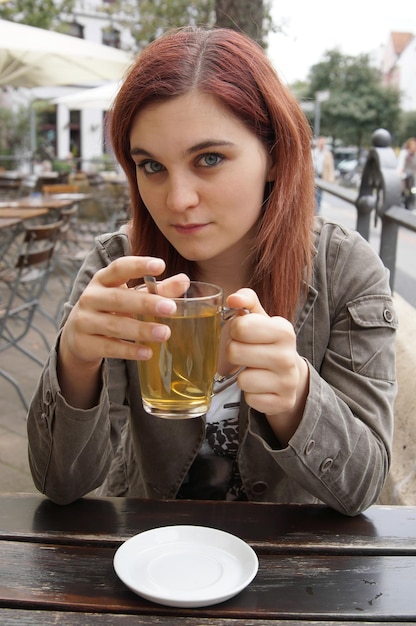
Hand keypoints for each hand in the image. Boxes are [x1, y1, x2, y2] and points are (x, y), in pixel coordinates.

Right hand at [58, 256, 188, 407]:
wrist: (78, 336)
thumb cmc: (111, 309)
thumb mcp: (131, 296)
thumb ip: (158, 290)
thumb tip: (184, 281)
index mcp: (103, 279)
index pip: (119, 267)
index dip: (138, 265)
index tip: (161, 265)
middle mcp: (91, 297)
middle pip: (118, 298)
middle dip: (145, 303)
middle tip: (171, 308)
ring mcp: (84, 321)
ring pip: (114, 325)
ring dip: (141, 330)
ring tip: (165, 333)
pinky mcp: (84, 343)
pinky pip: (108, 347)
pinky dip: (129, 351)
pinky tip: (147, 352)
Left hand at [226, 289, 308, 443]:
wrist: (291, 376)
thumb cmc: (268, 343)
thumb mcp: (260, 319)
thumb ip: (247, 301)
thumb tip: (233, 298)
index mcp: (284, 330)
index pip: (240, 327)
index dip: (234, 331)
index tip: (243, 334)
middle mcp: (288, 356)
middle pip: (234, 352)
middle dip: (234, 353)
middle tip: (246, 354)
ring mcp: (288, 382)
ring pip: (242, 380)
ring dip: (243, 376)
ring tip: (255, 371)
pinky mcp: (283, 402)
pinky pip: (250, 399)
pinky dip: (251, 394)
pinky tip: (261, 387)